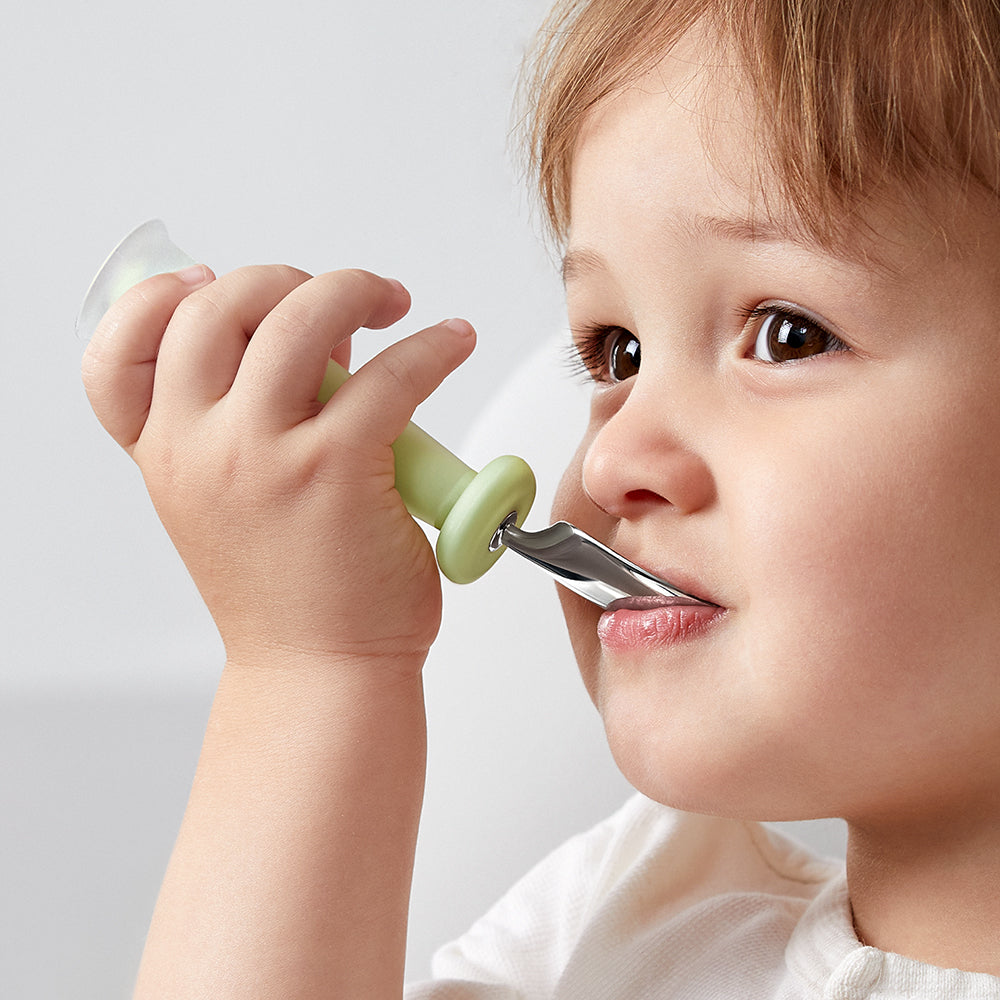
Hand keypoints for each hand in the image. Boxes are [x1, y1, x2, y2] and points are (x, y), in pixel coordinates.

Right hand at [82, 264, 475, 672]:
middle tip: (335, 296)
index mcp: (164, 457)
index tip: (207, 281)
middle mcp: (199, 449)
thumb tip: (318, 350)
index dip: (156, 301)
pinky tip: (451, 341)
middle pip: (214, 309)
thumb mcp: (234, 506)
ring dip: (352, 289)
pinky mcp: (337, 470)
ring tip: (390, 300)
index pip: (117, 355)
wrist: (321, 673)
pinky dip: (430, 346)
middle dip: (278, 279)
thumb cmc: (291, 594)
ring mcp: (264, 457)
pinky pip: (390, 376)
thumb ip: (247, 428)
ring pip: (298, 319)